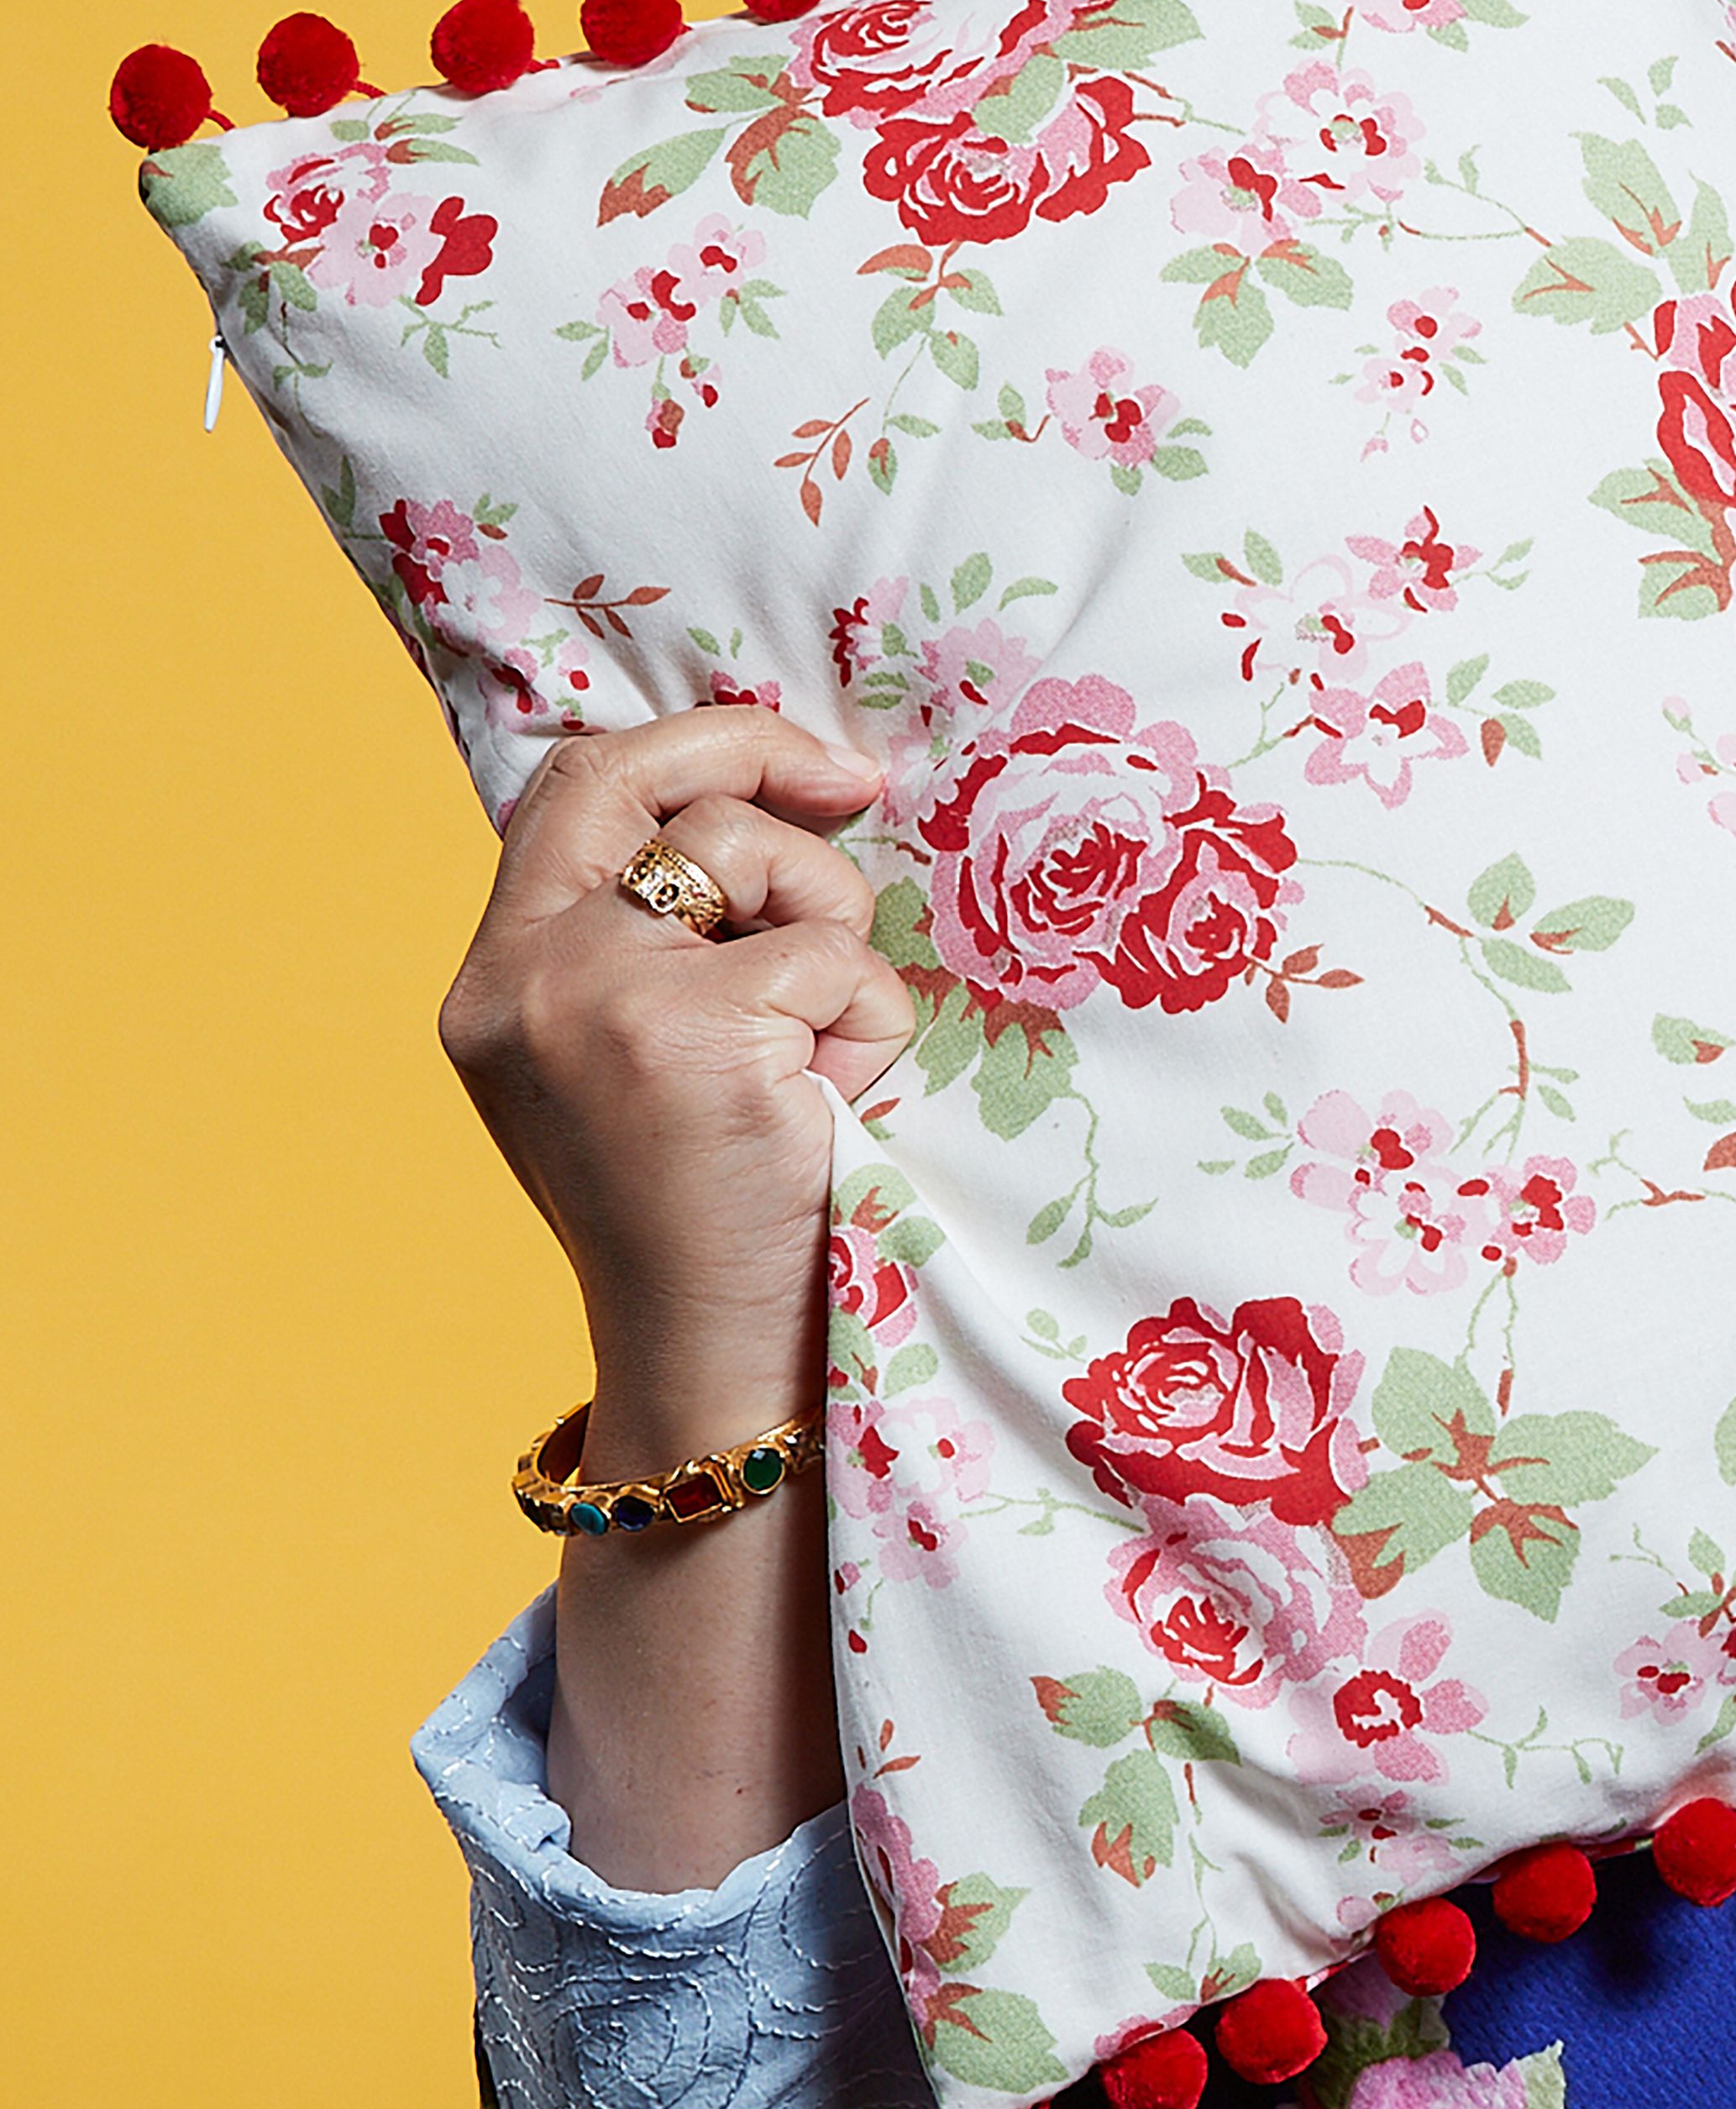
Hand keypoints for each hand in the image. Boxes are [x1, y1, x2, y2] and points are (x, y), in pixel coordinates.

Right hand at [439, 707, 905, 1454]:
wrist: (712, 1359)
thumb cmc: (706, 1215)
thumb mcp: (638, 1058)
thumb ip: (653, 942)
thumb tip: (768, 804)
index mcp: (495, 978)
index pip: (574, 789)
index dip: (689, 748)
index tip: (799, 767)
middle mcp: (519, 975)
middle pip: (639, 776)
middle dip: (761, 752)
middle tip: (857, 783)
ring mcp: (593, 995)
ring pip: (754, 857)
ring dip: (830, 937)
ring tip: (822, 1053)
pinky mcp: (687, 1030)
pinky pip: (828, 957)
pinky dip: (867, 1021)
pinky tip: (838, 1101)